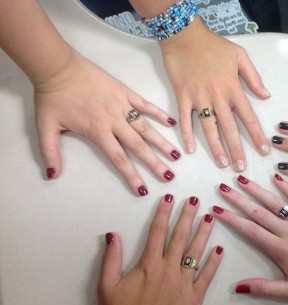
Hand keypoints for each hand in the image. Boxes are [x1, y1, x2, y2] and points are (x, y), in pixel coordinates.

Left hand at [34, 49, 180, 195]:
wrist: (58, 66)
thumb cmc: (52, 96)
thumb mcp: (45, 127)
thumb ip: (49, 152)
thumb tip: (52, 174)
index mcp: (98, 131)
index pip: (119, 158)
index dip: (131, 175)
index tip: (143, 188)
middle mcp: (114, 120)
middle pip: (138, 146)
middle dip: (155, 163)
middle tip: (168, 175)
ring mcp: (121, 105)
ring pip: (146, 127)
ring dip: (162, 142)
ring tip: (176, 155)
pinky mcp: (124, 91)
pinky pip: (145, 104)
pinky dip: (158, 113)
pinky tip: (171, 122)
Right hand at [97, 194, 222, 304]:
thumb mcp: (107, 287)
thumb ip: (110, 259)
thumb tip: (112, 236)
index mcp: (148, 265)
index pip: (157, 231)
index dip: (164, 212)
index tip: (169, 198)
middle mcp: (168, 270)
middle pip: (179, 236)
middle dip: (188, 216)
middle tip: (195, 201)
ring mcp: (184, 284)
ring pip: (196, 252)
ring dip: (203, 233)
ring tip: (210, 217)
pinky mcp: (194, 298)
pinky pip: (207, 276)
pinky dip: (214, 262)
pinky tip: (219, 249)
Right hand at [159, 19, 270, 171]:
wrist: (184, 35)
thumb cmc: (213, 45)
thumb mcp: (240, 56)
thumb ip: (253, 77)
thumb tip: (265, 95)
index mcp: (233, 88)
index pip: (249, 117)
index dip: (257, 136)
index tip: (263, 151)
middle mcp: (218, 96)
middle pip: (230, 128)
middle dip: (237, 150)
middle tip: (241, 168)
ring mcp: (199, 98)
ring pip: (209, 128)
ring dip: (216, 147)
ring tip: (222, 164)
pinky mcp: (182, 96)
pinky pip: (184, 119)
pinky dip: (186, 134)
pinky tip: (190, 149)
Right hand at [213, 174, 287, 302]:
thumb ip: (264, 288)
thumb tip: (238, 286)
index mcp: (281, 249)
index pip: (250, 230)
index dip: (231, 219)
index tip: (217, 209)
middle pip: (258, 212)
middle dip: (238, 199)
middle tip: (223, 187)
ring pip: (275, 203)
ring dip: (257, 190)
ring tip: (242, 178)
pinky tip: (276, 176)